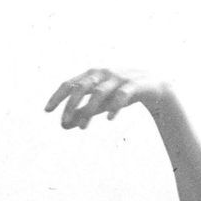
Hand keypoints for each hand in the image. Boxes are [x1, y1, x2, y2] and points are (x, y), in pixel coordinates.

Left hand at [47, 68, 168, 130]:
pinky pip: (122, 95)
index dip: (57, 96)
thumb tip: (63, 125)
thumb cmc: (122, 93)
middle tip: (63, 122)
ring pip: (99, 92)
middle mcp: (103, 73)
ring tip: (83, 127)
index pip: (69, 84)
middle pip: (82, 86)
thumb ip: (83, 112)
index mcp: (92, 75)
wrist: (154, 86)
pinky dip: (114, 106)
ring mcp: (119, 77)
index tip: (47, 111)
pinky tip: (109, 119)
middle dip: (71, 104)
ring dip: (89, 109)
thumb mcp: (101, 103)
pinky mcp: (134, 84)